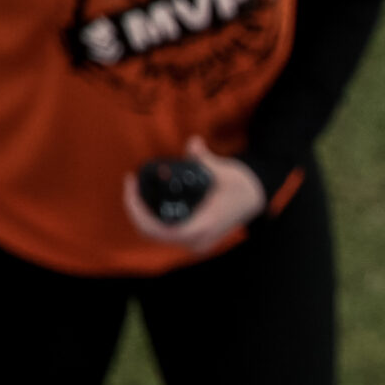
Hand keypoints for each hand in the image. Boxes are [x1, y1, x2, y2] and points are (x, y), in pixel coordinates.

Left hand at [121, 136, 264, 255]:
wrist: (252, 199)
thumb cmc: (239, 186)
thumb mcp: (224, 171)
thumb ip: (204, 158)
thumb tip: (194, 142)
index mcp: (203, 225)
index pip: (160, 230)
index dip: (138, 211)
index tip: (132, 185)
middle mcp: (197, 238)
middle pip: (150, 233)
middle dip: (134, 209)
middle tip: (131, 183)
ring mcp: (194, 241)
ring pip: (153, 234)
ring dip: (140, 213)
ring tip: (135, 189)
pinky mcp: (190, 238)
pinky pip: (161, 233)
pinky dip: (149, 218)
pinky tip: (145, 199)